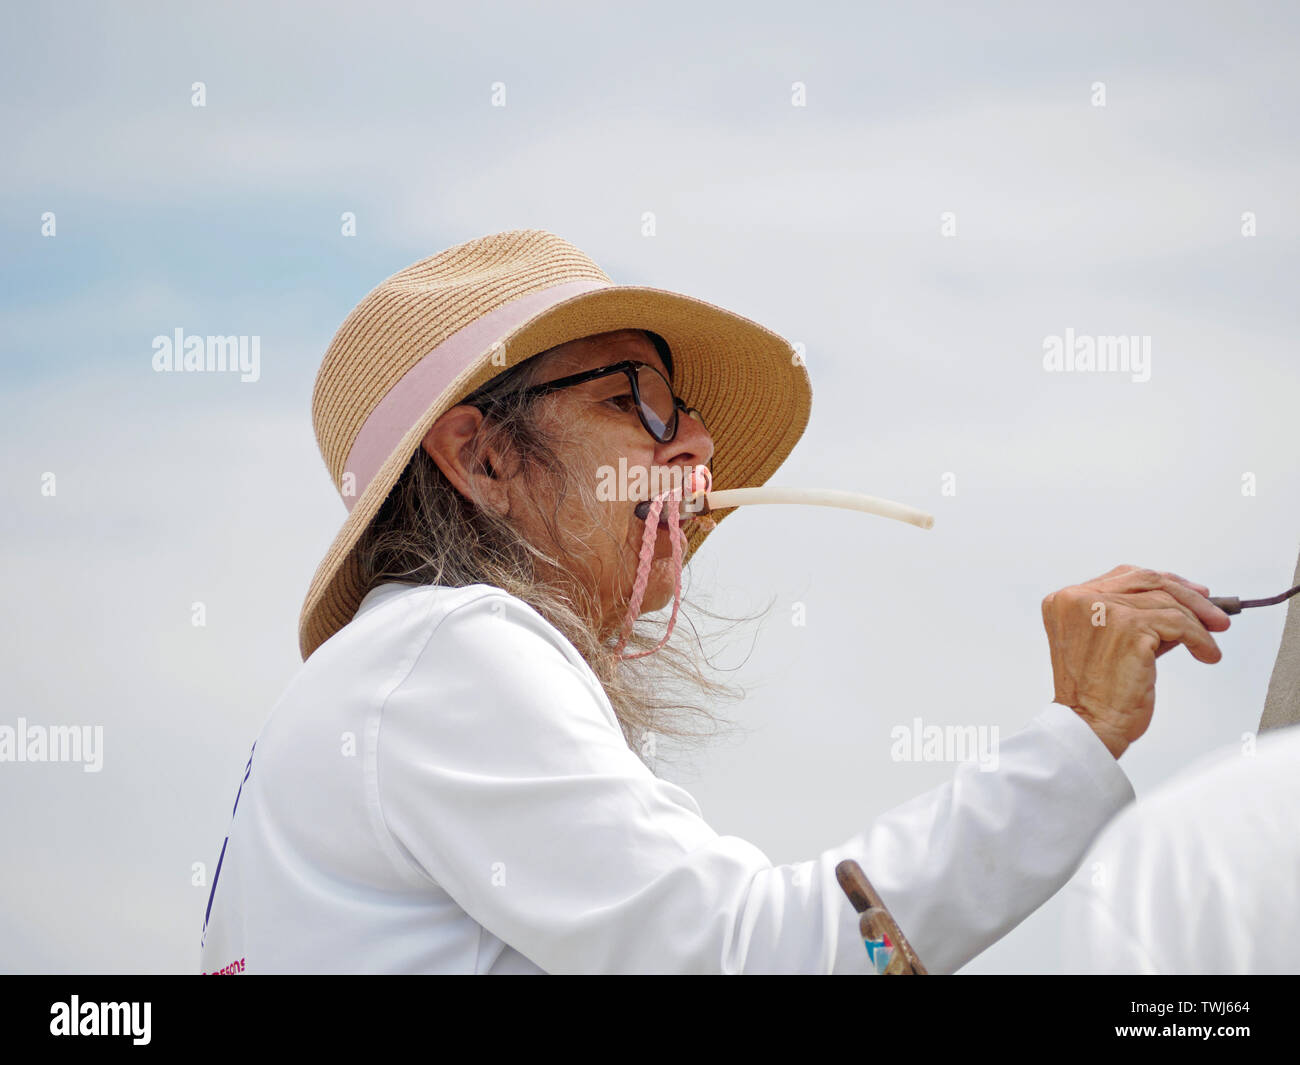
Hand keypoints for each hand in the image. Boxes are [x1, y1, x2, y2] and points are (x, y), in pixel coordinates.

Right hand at [1040, 565, 1230, 759]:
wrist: (1089, 724)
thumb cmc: (1096, 693)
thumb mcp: (1108, 642)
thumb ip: (1133, 617)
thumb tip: (1181, 605)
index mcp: (1065, 600)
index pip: (1124, 575)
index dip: (1163, 582)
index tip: (1191, 594)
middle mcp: (1079, 599)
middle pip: (1148, 580)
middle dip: (1188, 596)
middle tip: (1214, 614)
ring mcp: (1103, 610)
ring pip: (1166, 601)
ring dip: (1197, 622)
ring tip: (1209, 642)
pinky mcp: (1129, 627)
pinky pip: (1178, 623)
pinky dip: (1200, 639)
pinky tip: (1206, 654)